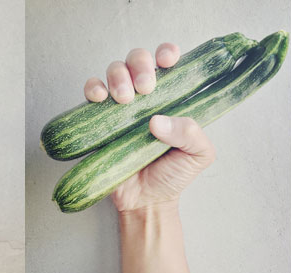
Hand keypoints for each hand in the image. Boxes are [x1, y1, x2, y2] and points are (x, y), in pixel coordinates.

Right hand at [84, 43, 215, 211]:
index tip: (167, 59)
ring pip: (115, 70)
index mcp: (172, 97)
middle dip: (140, 65)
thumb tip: (156, 121)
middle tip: (145, 88)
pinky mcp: (100, 119)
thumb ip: (191, 133)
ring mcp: (121, 106)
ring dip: (118, 76)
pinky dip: (93, 88)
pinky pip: (92, 92)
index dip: (166, 53)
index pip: (169, 62)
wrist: (147, 202)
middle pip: (138, 59)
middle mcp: (146, 96)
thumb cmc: (175, 174)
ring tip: (125, 100)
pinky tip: (100, 99)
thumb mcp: (199, 155)